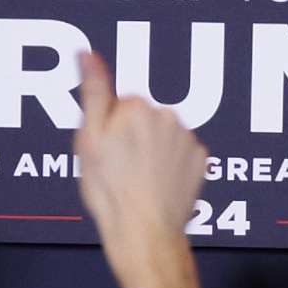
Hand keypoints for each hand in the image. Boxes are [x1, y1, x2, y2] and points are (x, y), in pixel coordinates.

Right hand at [72, 52, 205, 287]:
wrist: (144, 233)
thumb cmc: (110, 192)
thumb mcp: (89, 141)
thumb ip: (93, 91)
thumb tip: (86, 54)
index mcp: (137, 107)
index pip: (121, 103)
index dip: (110, 128)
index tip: (107, 150)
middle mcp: (168, 116)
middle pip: (146, 116)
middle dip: (134, 135)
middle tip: (121, 167)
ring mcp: (188, 139)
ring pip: (165, 135)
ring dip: (154, 149)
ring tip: (140, 178)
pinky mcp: (201, 160)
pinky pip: (182, 154)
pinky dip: (172, 164)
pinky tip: (158, 183)